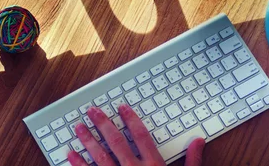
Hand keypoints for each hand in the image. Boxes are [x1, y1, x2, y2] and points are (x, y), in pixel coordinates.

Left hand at [67, 104, 204, 165]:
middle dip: (102, 124)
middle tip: (92, 111)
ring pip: (99, 157)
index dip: (131, 119)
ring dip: (87, 141)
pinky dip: (78, 164)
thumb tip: (198, 141)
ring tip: (78, 128)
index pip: (140, 136)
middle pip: (116, 142)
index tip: (121, 108)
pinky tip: (70, 154)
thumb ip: (192, 161)